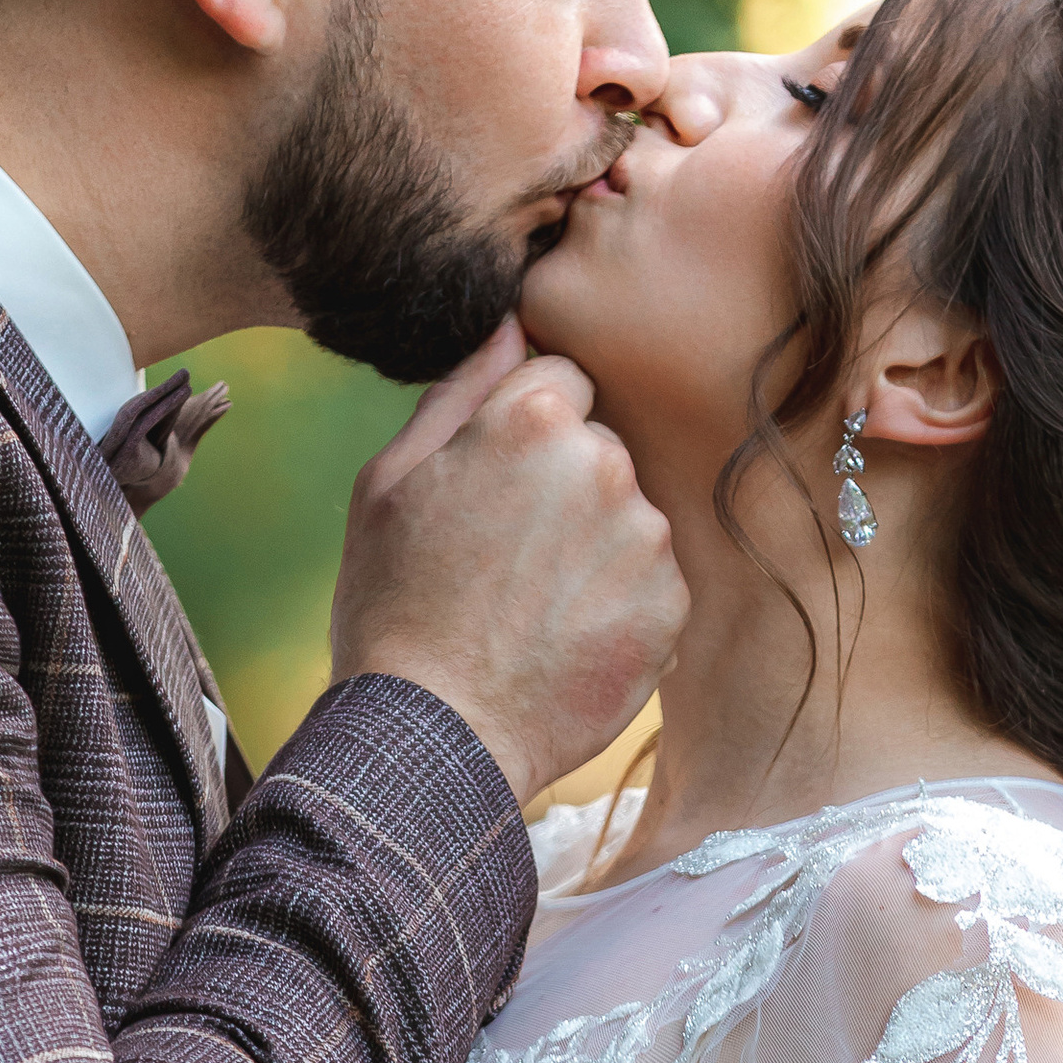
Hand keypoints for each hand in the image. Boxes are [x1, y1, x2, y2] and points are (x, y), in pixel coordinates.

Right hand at [329, 315, 685, 807]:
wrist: (434, 736)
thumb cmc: (394, 606)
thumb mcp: (389, 482)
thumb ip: (462, 393)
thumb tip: (511, 326)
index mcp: (533, 417)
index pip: (564, 379)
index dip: (525, 431)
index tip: (495, 485)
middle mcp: (605, 464)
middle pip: (600, 449)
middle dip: (563, 488)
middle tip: (503, 559)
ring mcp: (646, 538)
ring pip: (629, 518)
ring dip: (593, 550)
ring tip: (529, 608)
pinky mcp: (672, 607)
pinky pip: (651, 585)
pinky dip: (616, 608)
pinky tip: (561, 641)